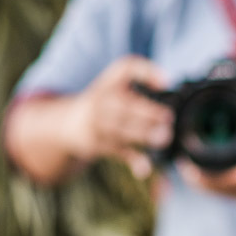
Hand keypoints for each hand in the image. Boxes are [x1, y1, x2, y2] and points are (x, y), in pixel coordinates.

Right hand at [67, 56, 173, 177]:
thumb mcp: (114, 86)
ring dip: (142, 133)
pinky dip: (131, 159)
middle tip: (168, 117)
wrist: (67, 123)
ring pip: (120, 128)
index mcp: (109, 81)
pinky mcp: (96, 143)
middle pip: (123, 104)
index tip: (166, 83)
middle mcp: (100, 99)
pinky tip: (144, 168)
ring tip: (164, 137)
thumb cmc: (104, 103)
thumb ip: (140, 82)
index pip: (126, 67)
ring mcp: (96, 122)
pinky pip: (116, 151)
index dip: (146, 71)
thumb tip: (167, 87)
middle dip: (147, 111)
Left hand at [183, 102, 235, 199]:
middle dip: (194, 176)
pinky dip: (206, 182)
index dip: (203, 174)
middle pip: (213, 189)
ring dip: (198, 180)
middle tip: (177, 159)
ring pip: (214, 192)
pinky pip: (219, 190)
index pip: (224, 180)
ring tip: (182, 162)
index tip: (186, 162)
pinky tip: (196, 170)